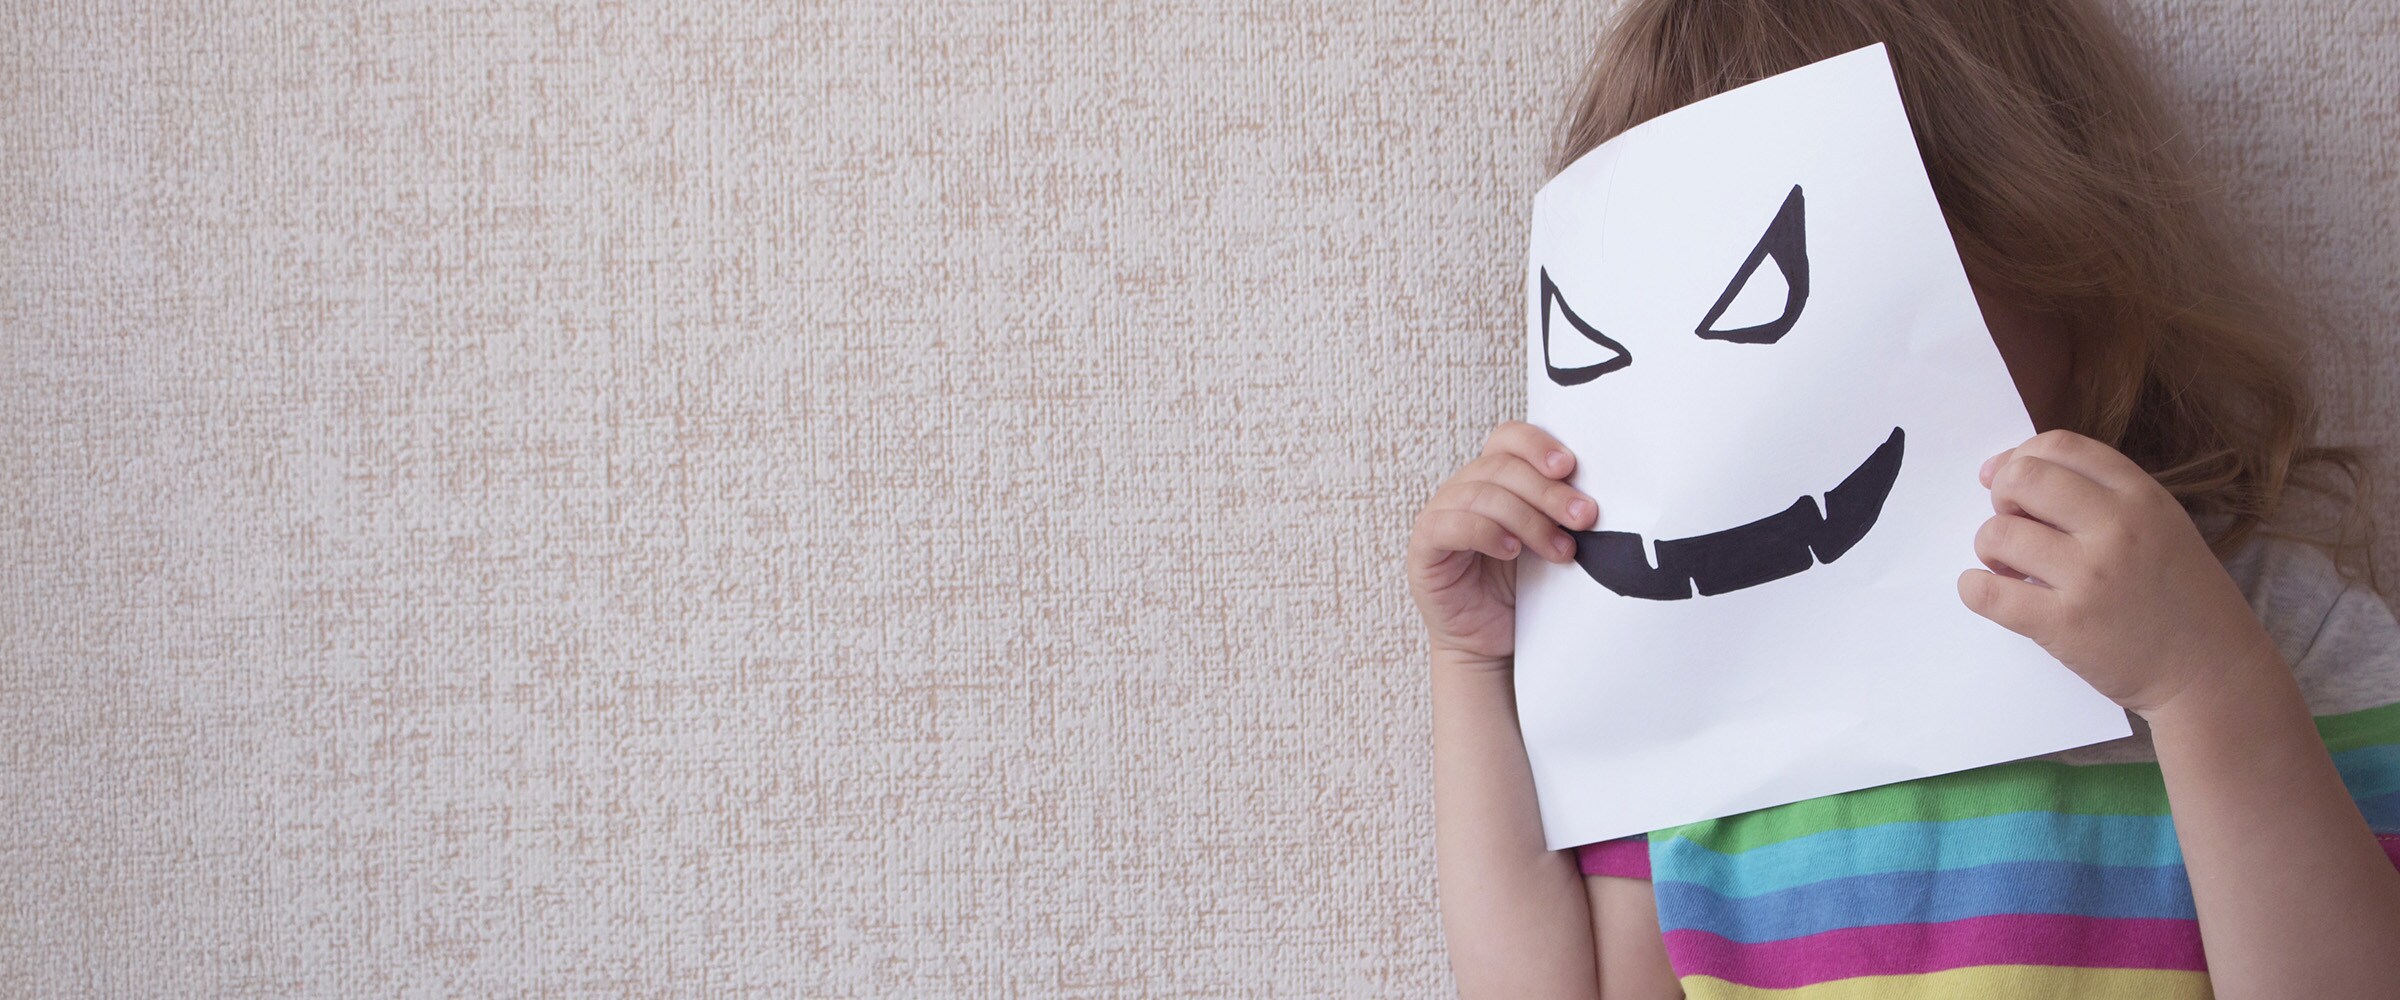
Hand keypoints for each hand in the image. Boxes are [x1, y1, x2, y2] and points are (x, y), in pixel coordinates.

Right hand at [1407, 421, 1597, 669]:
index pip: (1507, 439)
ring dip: (1529, 520)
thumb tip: (1596, 496)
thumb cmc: (1522, 592)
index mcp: (1493, 479)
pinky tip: (1512, 551)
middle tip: (1583, 518)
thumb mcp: (1551, 542)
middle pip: (1501, 467)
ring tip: (1561, 551)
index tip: (1569, 467)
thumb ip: (1562, 513)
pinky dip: (1485, 533)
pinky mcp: (1424, 549)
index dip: (1537, 444)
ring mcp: (1439, 517)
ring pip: (1481, 495)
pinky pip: (1449, 526)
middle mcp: (1463, 491)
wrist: (1494, 643)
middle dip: (1548, 492)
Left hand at [1956, 429, 2274, 716]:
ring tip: (2011, 569)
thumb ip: (2099, 496)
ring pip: (1997, 534)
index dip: (2020, 457)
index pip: (2060, 445)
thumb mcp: (2161, 525)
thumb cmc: (2178, 598)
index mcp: (2143, 497)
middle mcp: (2118, 528)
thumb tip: (2006, 472)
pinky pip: (1986, 592)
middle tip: (2012, 526)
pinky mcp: (2065, 625)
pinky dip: (1975, 589)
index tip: (2006, 481)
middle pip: (2023, 478)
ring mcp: (2091, 576)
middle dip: (2001, 498)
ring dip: (1990, 549)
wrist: (2213, 674)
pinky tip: (1993, 592)